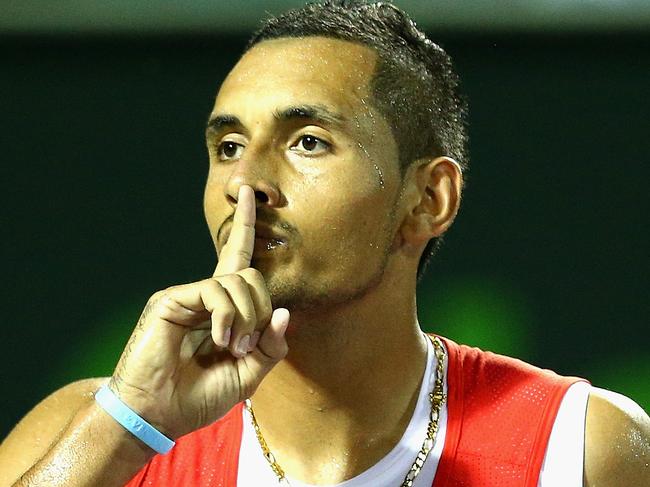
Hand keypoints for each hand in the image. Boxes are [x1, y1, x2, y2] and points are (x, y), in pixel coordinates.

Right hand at [106, 185, 288, 439]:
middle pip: (251, 275)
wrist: (158, 415)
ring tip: (233, 347)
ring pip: (237, 281)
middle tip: (247, 346)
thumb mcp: (248, 375)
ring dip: (247, 318)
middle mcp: (206, 296)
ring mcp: (187, 295)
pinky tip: (221, 340)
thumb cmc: (199, 397)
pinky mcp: (170, 299)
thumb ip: (270, 346)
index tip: (248, 192)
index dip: (245, 225)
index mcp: (223, 310)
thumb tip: (284, 312)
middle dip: (261, 310)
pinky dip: (227, 317)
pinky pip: (215, 291)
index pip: (238, 260)